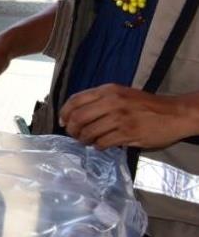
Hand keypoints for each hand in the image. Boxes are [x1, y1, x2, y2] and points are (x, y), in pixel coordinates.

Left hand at [59, 84, 198, 149]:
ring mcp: (120, 118)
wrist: (173, 114)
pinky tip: (101, 145)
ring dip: (84, 139)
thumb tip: (75, 114)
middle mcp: (112, 102)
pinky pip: (103, 142)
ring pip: (88, 132)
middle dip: (72, 129)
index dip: (64, 112)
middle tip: (74, 135)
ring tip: (87, 141)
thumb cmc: (145, 105)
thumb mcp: (121, 94)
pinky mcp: (128, 133)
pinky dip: (98, 146)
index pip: (76, 100)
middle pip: (78, 117)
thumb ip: (100, 100)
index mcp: (108, 90)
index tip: (63, 121)